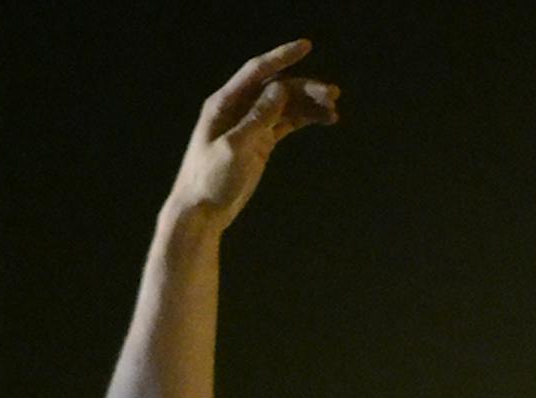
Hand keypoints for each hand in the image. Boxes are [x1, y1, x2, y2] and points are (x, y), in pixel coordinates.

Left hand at [171, 39, 338, 230]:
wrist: (201, 213)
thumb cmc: (209, 180)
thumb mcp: (233, 148)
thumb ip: (257, 118)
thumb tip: (280, 88)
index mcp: (225, 103)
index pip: (257, 71)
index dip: (282, 56)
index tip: (307, 46)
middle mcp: (239, 108)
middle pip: (278, 88)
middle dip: (305, 88)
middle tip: (333, 95)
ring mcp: (251, 125)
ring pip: (285, 105)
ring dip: (309, 104)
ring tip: (334, 111)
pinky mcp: (260, 142)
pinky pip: (286, 123)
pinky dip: (304, 119)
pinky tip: (324, 119)